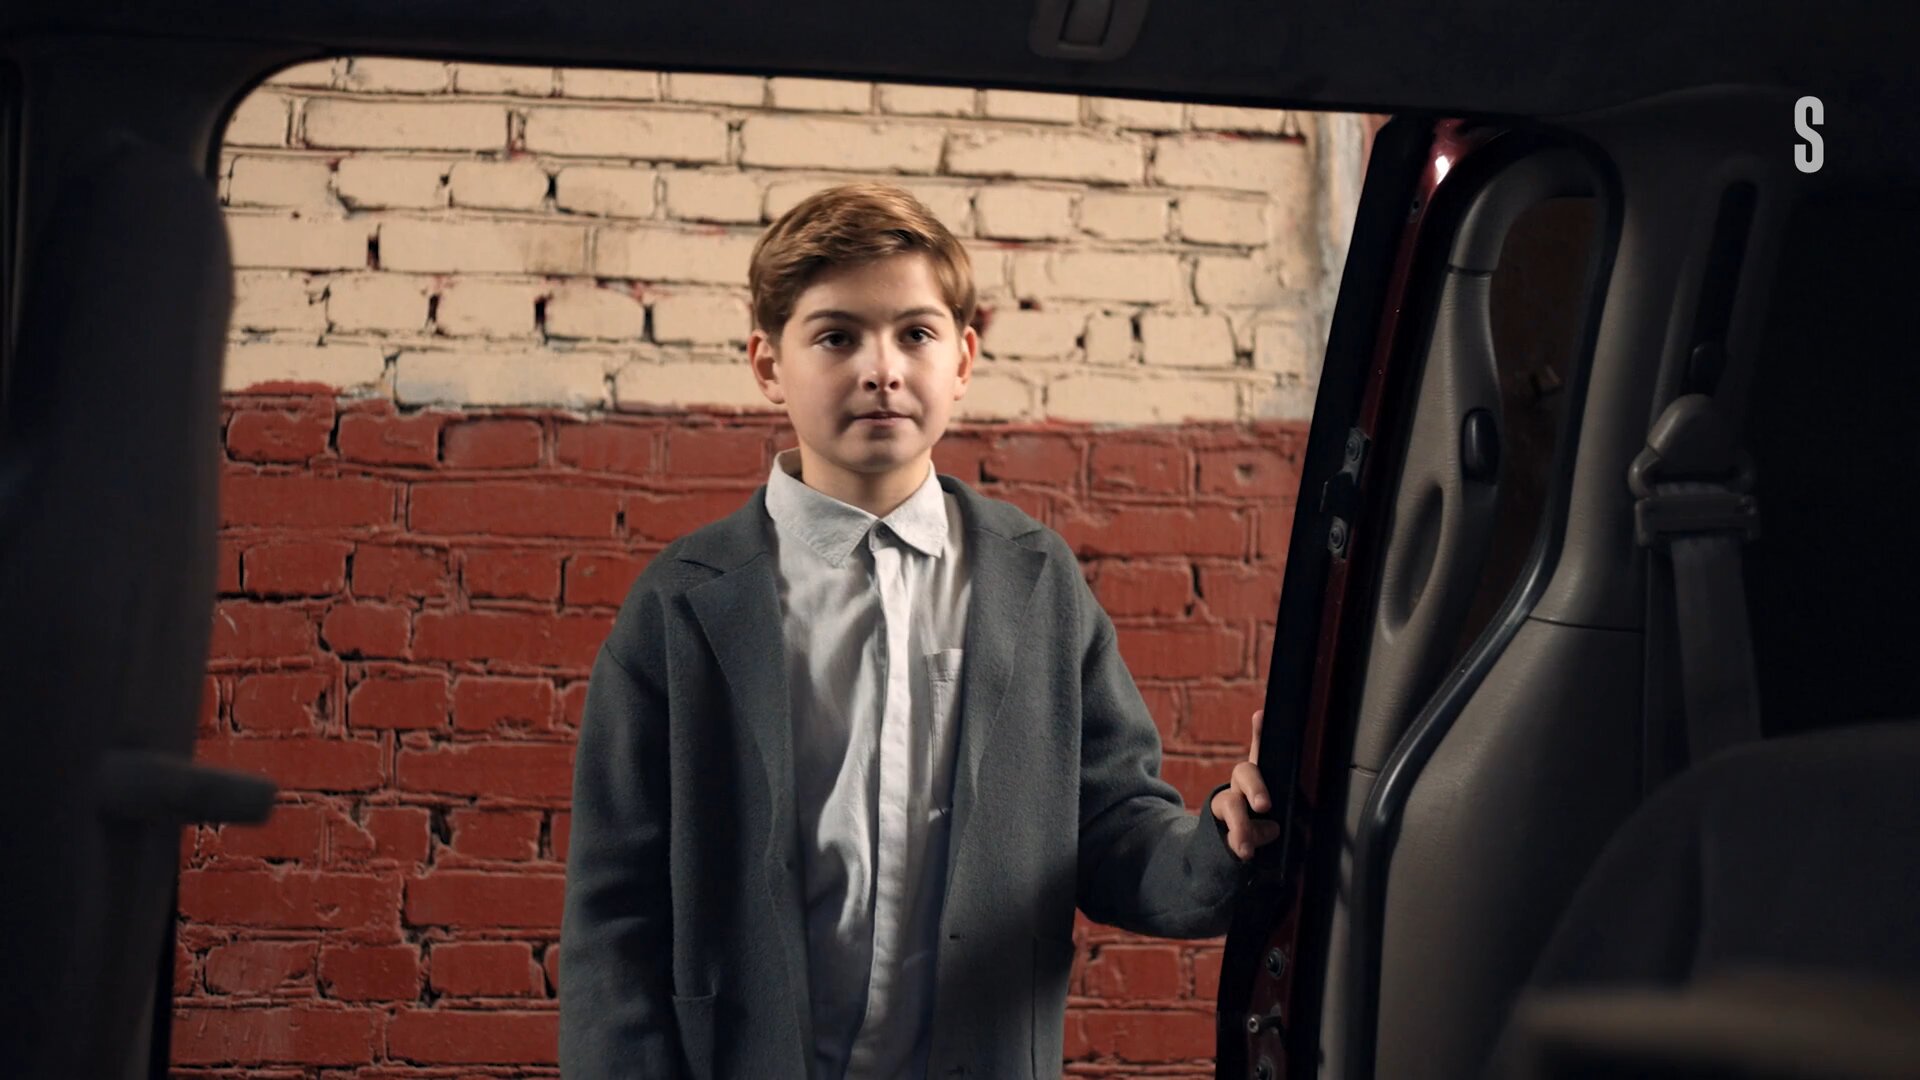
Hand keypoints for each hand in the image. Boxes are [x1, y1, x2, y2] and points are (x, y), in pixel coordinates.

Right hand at [1209, 708, 1282, 860]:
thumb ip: (1282, 792)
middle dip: (1255, 787)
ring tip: (1247, 850)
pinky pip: (1227, 839)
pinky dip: (1237, 845)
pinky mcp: (1221, 834)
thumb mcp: (1275, 806)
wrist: (1228, 852)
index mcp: (1257, 779)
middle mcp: (1239, 787)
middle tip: (1264, 806)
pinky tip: (1244, 855)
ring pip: (1231, 807)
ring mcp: (1227, 810)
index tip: (1261, 716)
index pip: (1260, 750)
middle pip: (1244, 774)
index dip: (1260, 732)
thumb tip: (1272, 768)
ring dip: (1241, 827)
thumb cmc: (1262, 824)